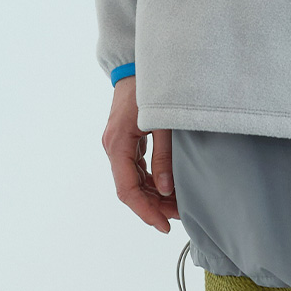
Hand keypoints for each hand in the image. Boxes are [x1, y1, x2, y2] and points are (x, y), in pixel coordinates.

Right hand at [102, 78, 177, 233]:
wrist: (135, 65)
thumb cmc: (150, 89)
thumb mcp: (163, 123)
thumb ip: (164, 157)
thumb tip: (166, 190)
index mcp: (117, 144)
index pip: (128, 190)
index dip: (146, 211)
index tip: (163, 225)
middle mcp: (113, 147)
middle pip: (130, 189)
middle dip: (153, 206)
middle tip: (178, 218)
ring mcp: (118, 145)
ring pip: (133, 181)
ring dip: (153, 195)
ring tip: (176, 206)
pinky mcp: (126, 141)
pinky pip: (136, 169)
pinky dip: (151, 181)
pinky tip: (168, 188)